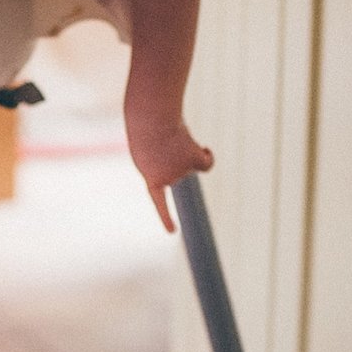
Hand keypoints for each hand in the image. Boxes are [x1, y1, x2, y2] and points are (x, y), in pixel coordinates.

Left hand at [125, 111, 213, 233]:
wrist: (151, 120)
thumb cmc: (145, 128)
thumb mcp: (148, 146)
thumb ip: (164, 160)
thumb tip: (193, 162)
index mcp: (151, 178)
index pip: (159, 201)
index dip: (165, 217)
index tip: (172, 232)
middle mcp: (168, 179)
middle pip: (178, 169)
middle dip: (173, 154)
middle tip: (164, 140)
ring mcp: (182, 172)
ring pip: (192, 163)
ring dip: (185, 147)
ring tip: (173, 134)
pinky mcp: (195, 161)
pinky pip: (206, 163)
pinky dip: (207, 157)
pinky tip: (205, 149)